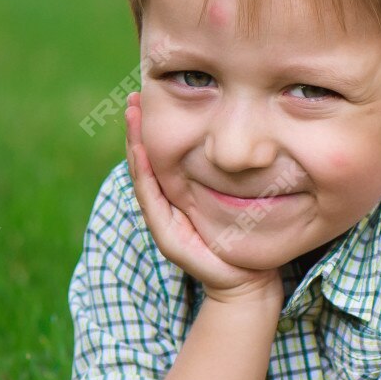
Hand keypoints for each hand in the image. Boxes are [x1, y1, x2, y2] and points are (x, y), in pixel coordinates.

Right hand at [125, 94, 280, 305]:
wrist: (248, 282)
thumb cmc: (246, 239)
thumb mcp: (238, 197)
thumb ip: (231, 174)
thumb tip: (241, 139)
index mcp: (180, 197)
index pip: (160, 157)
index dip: (150, 129)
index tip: (146, 97)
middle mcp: (168, 207)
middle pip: (145, 163)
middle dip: (137, 130)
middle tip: (133, 97)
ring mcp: (165, 223)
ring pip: (143, 178)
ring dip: (135, 146)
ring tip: (132, 116)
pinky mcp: (169, 238)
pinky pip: (153, 201)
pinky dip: (145, 176)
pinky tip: (142, 152)